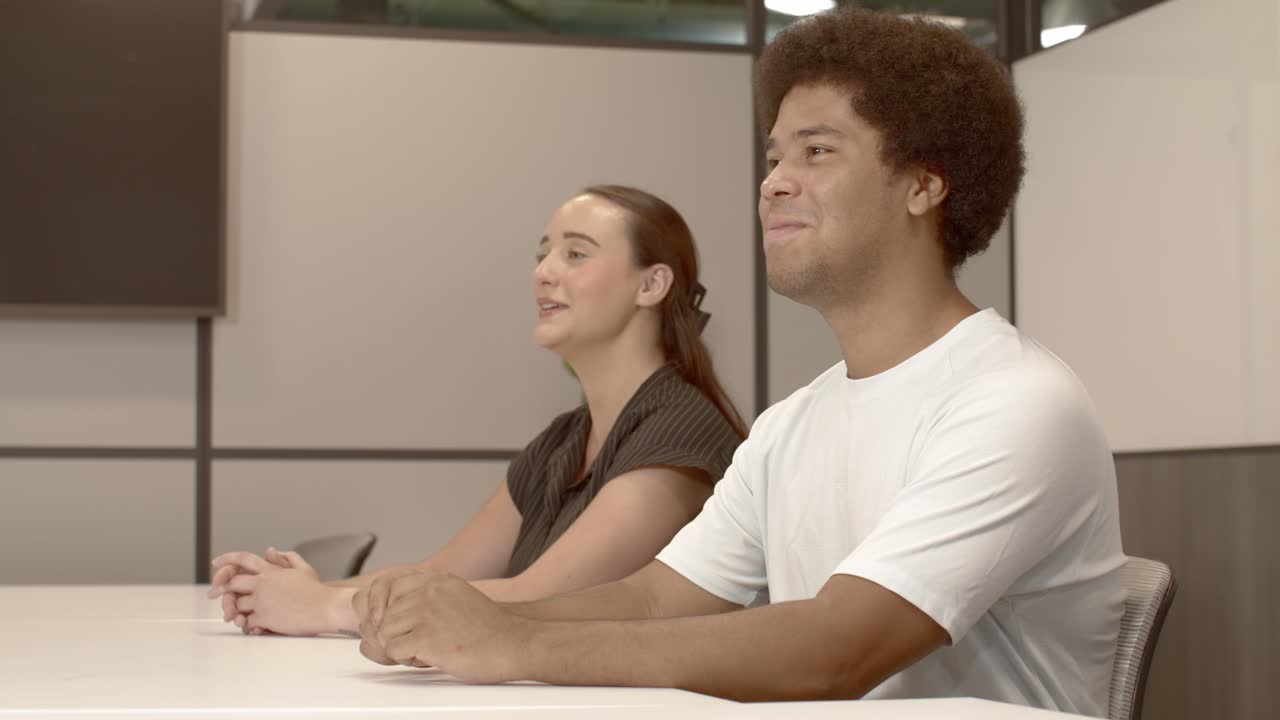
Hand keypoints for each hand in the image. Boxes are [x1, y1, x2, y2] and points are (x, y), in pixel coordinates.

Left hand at [212, 548, 349, 635]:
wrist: (326, 607)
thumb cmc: (317, 590)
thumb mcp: (304, 569)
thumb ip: (287, 558)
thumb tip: (271, 550)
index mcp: (271, 571)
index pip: (243, 559)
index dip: (227, 559)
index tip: (215, 562)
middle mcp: (263, 584)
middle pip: (233, 583)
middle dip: (220, 589)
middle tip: (213, 593)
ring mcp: (263, 601)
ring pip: (238, 604)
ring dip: (235, 610)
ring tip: (234, 614)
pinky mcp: (265, 617)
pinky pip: (247, 621)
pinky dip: (246, 624)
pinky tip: (250, 626)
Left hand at [354, 570, 529, 682]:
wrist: (515, 643)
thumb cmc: (490, 630)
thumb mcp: (458, 598)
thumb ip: (430, 598)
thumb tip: (394, 614)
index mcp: (437, 580)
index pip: (389, 586)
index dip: (386, 609)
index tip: (394, 625)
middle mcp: (429, 591)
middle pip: (386, 614)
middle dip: (398, 633)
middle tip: (421, 644)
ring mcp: (427, 612)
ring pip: (386, 633)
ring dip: (402, 647)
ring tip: (428, 651)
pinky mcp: (426, 636)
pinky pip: (392, 650)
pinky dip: (406, 659)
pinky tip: (429, 658)